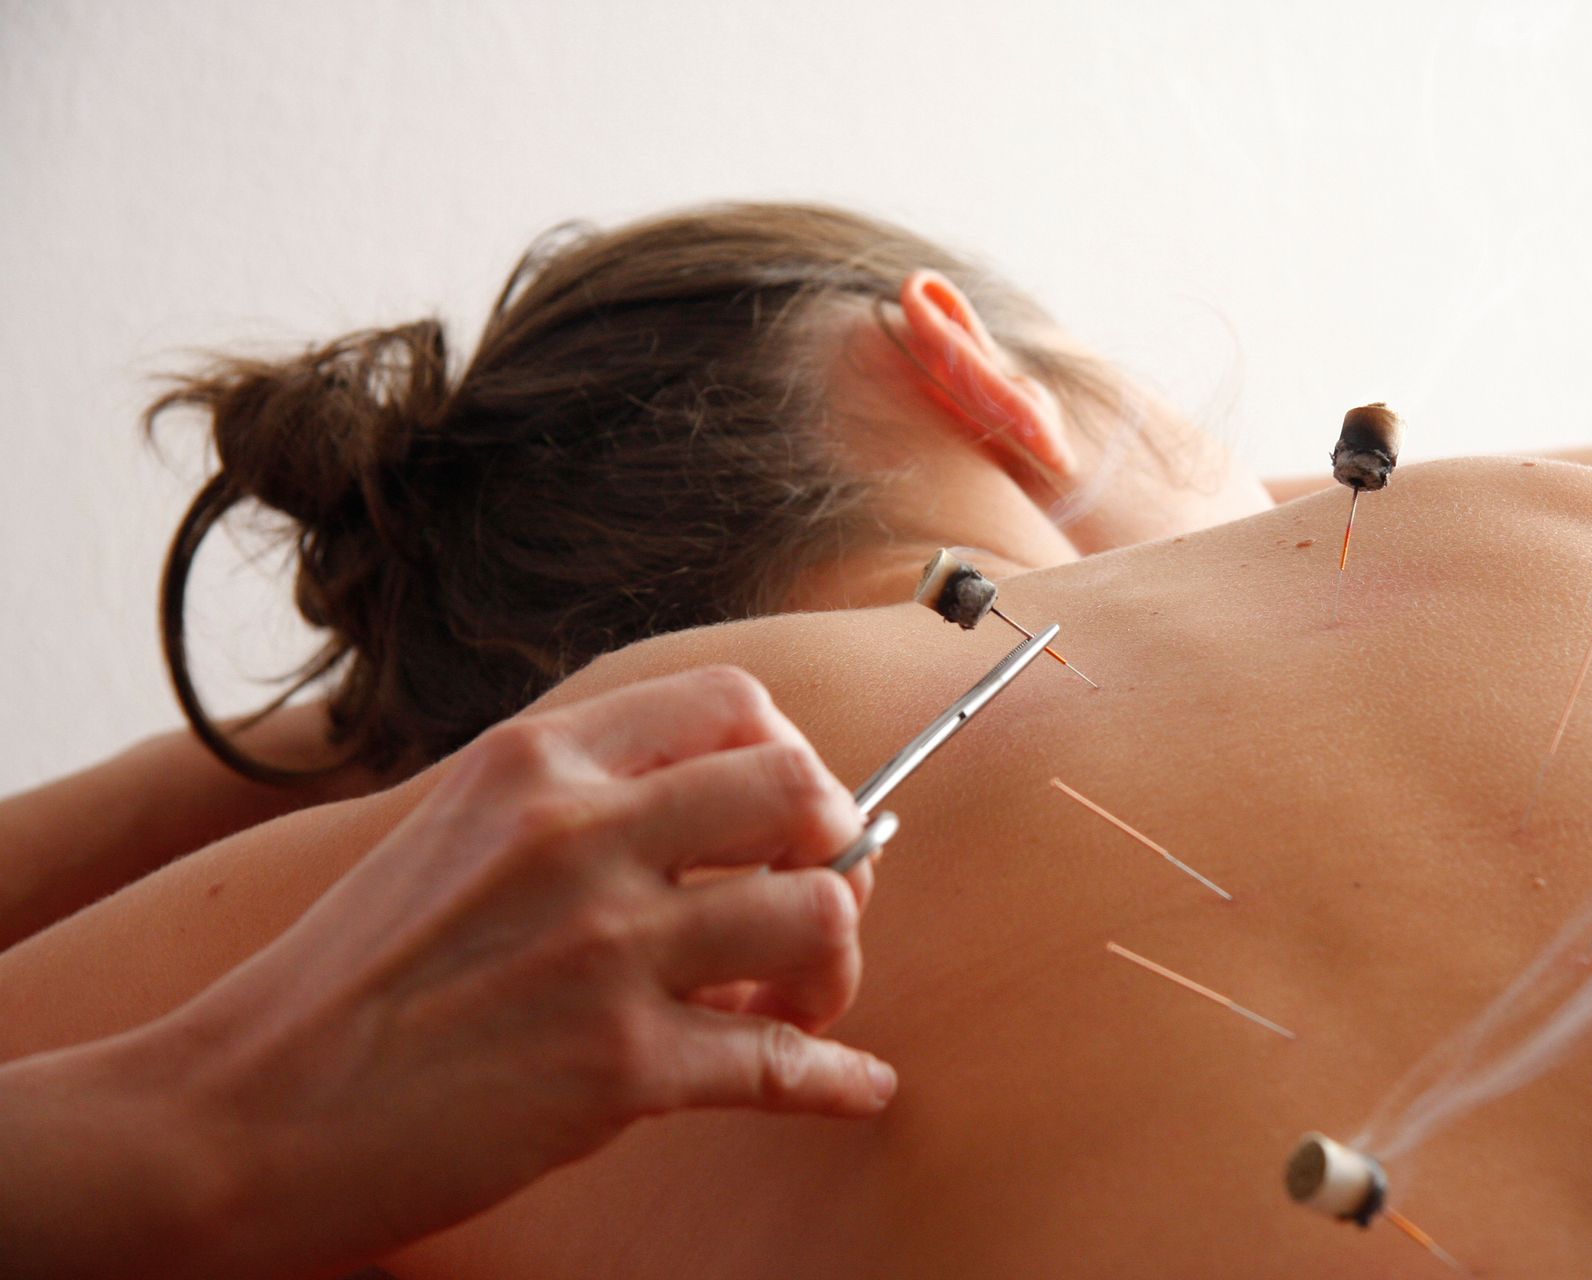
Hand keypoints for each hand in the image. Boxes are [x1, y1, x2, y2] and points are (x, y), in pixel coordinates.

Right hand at [144, 667, 890, 1276]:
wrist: (240, 1112)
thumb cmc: (348, 978)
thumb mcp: (455, 833)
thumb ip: (575, 804)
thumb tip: (716, 818)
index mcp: (538, 761)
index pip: (735, 700)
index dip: (789, 755)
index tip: (783, 817)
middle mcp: (582, 834)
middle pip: (805, 790)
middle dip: (841, 846)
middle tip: (815, 902)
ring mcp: (607, 948)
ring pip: (818, 914)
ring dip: (835, 966)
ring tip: (798, 1004)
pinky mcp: (619, 1068)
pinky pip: (785, 1064)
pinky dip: (839, 1080)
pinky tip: (858, 1087)